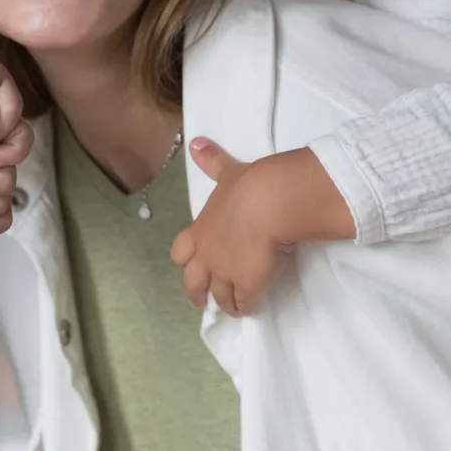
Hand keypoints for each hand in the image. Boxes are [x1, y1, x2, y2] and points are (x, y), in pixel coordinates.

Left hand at [169, 138, 292, 316]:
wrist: (269, 202)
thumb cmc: (247, 186)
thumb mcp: (226, 172)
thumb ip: (211, 162)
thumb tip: (196, 142)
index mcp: (200, 230)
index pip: (181, 252)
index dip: (185, 260)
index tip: (190, 265)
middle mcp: (208, 255)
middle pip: (193, 281)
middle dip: (196, 292)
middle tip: (202, 301)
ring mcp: (225, 272)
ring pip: (219, 295)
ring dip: (225, 302)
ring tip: (232, 308)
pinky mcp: (248, 284)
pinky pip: (244, 302)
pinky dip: (247, 307)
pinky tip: (251, 308)